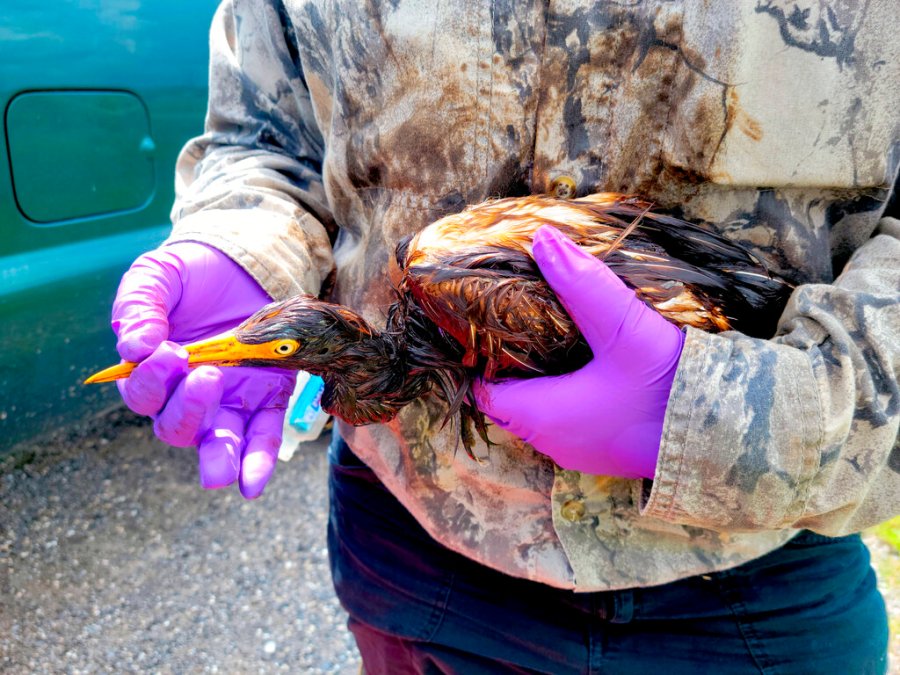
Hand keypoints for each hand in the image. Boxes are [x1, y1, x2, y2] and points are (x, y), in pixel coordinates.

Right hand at [112, 242, 295, 497]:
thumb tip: (134, 347)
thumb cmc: (189, 274)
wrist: (243, 261)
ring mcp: (229, 400)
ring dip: (219, 459)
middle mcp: (187, 395)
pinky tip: (252, 484)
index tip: (168, 350)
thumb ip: (140, 307)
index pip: (144, 393)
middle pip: (175, 426)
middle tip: (206, 376)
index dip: (152, 379)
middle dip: (187, 410)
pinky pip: (261, 437)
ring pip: (217, 442)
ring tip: (221, 472)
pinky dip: (257, 462)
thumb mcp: (157, 276)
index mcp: (154, 372)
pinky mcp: (267, 397)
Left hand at [473, 225, 684, 478]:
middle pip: (509, 401)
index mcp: (543, 416)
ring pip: (539, 413)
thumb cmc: (672, 389)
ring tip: (545, 334)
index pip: (483, 391)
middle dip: (506, 364)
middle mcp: (554, 442)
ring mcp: (582, 452)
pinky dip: (564, 394)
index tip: (483, 323)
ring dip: (537, 379)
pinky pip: (569, 421)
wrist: (736, 437)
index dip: (477, 357)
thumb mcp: (625, 328)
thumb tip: (542, 240)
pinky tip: (583, 364)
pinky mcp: (608, 451)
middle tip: (513, 319)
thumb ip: (582, 284)